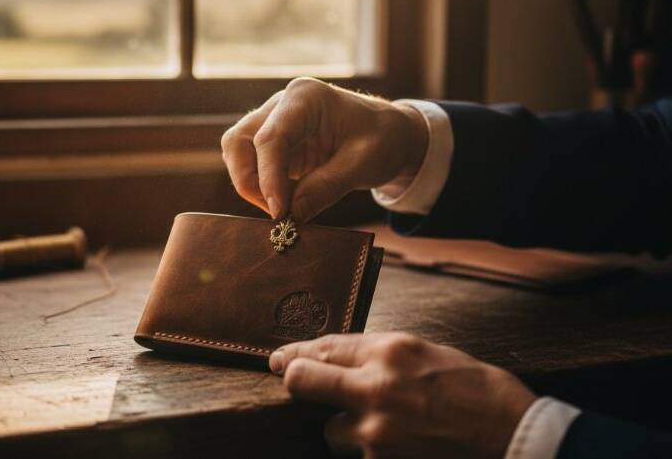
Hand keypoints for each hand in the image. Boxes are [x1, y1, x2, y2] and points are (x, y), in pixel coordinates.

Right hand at [220, 78, 428, 221]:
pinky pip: (252, 165)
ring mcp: (274, 121)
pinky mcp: (275, 143)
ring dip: (252, 184)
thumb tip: (291, 216)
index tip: (278, 212)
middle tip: (278, 211)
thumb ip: (326, 187)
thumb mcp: (363, 164)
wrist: (392, 134)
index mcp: (305, 98)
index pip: (271, 138)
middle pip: (240, 141)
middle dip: (250, 180)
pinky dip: (263, 187)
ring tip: (285, 206)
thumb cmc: (382, 139)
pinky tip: (289, 200)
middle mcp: (282, 105)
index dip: (268, 177)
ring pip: (238, 152)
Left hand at [270, 333, 535, 458]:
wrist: (515, 441)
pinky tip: (401, 445)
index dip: (295, 353)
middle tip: (292, 380)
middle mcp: (375, 389)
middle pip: (302, 382)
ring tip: (385, 427)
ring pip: (331, 431)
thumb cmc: (480, 392)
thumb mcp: (429, 353)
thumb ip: (381, 354)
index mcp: (390, 351)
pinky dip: (370, 452)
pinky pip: (359, 457)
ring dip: (346, 429)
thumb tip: (340, 357)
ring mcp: (375, 435)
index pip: (322, 347)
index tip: (280, 358)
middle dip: (295, 380)